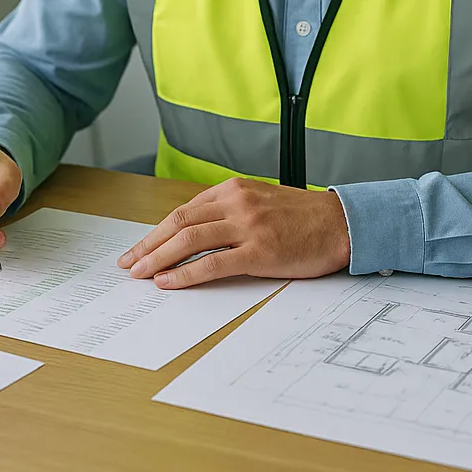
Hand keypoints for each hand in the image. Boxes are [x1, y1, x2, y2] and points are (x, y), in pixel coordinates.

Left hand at [118, 178, 351, 288]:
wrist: (343, 224)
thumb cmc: (304, 217)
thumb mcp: (261, 202)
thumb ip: (230, 211)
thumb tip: (196, 233)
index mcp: (233, 189)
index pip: (184, 210)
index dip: (156, 231)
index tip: (139, 248)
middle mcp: (236, 202)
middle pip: (179, 222)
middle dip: (148, 245)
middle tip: (128, 263)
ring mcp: (247, 226)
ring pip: (189, 240)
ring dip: (158, 258)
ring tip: (140, 274)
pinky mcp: (259, 251)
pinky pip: (212, 263)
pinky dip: (185, 273)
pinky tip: (169, 282)